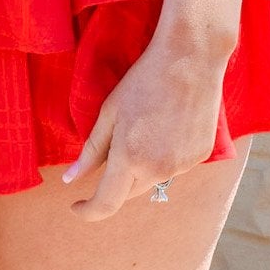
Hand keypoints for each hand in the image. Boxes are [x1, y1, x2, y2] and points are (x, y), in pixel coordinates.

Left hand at [60, 31, 234, 220]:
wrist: (190, 59)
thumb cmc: (144, 81)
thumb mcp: (109, 112)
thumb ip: (91, 151)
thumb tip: (69, 180)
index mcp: (129, 158)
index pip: (105, 204)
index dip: (88, 210)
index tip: (76, 205)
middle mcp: (158, 169)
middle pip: (128, 193)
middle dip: (115, 182)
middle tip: (114, 146)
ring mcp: (182, 166)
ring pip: (152, 180)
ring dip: (141, 168)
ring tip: (146, 128)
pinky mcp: (200, 156)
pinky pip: (174, 167)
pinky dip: (164, 157)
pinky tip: (167, 127)